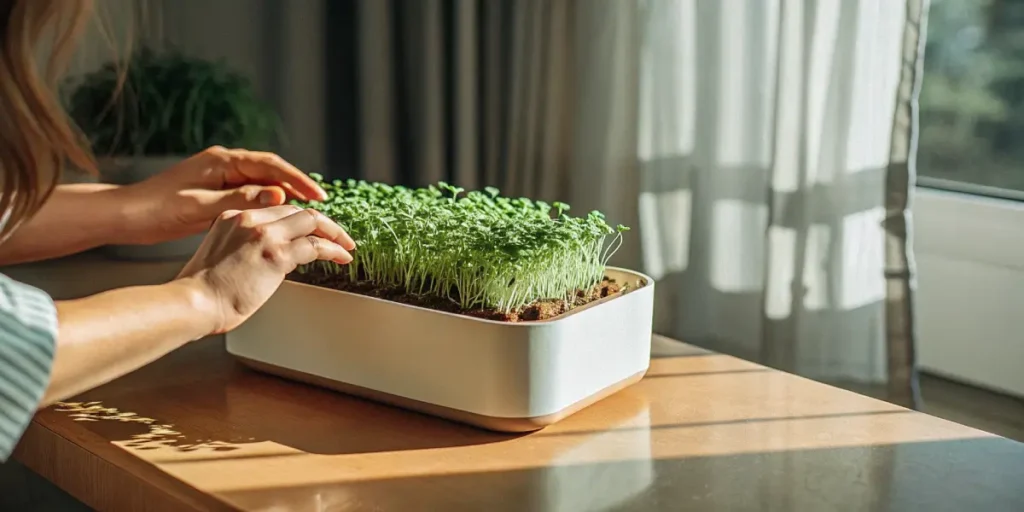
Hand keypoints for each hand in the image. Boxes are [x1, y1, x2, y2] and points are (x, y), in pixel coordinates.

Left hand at [116, 146, 328, 244]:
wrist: (127, 216)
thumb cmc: (157, 210)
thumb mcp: (201, 207)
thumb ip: (241, 200)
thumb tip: (278, 196)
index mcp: (222, 161)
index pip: (270, 166)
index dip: (298, 180)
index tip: (318, 197)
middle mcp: (224, 164)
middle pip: (272, 171)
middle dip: (298, 187)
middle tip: (321, 205)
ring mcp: (221, 176)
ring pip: (263, 184)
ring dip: (286, 197)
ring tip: (307, 214)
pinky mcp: (217, 191)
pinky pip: (252, 195)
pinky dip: (269, 205)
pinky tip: (279, 220)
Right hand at [177, 205, 355, 334]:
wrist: (193, 302)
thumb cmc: (201, 291)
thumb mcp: (220, 256)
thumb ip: (242, 249)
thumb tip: (263, 262)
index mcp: (233, 217)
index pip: (276, 210)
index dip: (298, 219)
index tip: (311, 230)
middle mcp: (249, 220)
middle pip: (296, 210)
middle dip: (322, 223)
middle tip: (337, 236)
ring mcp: (264, 235)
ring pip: (311, 221)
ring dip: (334, 233)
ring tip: (346, 245)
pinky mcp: (277, 255)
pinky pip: (315, 246)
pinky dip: (333, 250)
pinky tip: (342, 257)